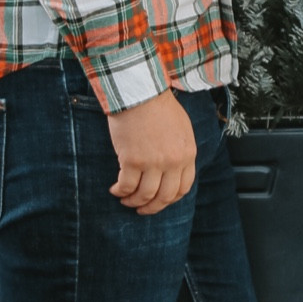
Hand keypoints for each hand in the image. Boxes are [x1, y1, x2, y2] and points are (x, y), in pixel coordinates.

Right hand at [108, 92, 197, 214]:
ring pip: (145, 195)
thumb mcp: (182, 129)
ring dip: (134, 202)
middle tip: (142, 209)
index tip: (160, 201)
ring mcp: (153, 162)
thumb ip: (180, 151)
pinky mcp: (132, 160)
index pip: (183, 187)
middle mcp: (173, 162)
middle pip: (165, 197)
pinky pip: (127, 186)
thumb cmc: (158, 106)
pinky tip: (115, 189)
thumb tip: (172, 171)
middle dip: (152, 207)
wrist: (140, 92)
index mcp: (187, 154)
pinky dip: (120, 191)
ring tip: (125, 200)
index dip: (170, 199)